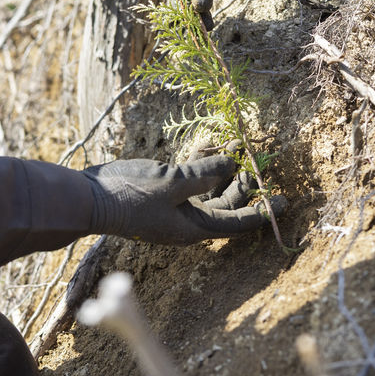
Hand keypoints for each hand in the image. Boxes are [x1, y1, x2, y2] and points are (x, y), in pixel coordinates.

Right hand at [82, 155, 284, 244]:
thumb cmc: (130, 195)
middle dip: (243, 185)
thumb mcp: (172, 183)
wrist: (89, 197)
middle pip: (226, 206)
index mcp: (194, 228)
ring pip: (209, 192)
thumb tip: (231, 165)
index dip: (263, 212)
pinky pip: (191, 183)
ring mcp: (173, 209)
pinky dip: (202, 168)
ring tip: (233, 147)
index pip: (238, 223)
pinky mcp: (161, 194)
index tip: (286, 201)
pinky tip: (208, 149)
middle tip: (253, 161)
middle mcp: (187, 222)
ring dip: (223, 172)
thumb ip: (204, 175)